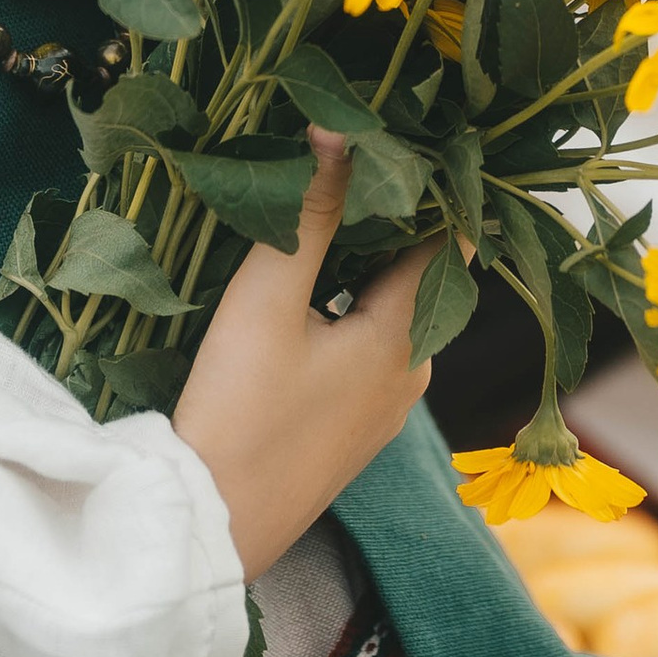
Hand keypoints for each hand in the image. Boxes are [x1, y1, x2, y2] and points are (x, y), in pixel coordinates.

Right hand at [172, 131, 437, 576]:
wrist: (211, 527)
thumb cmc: (239, 411)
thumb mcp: (268, 299)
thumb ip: (309, 213)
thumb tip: (342, 129)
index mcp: (404, 339)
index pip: (445, 243)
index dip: (432, 190)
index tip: (408, 140)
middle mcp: (409, 377)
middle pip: (418, 280)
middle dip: (393, 224)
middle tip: (355, 164)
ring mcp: (381, 413)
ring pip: (390, 319)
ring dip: (366, 272)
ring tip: (325, 219)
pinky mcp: (349, 436)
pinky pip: (367, 355)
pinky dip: (350, 315)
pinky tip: (306, 301)